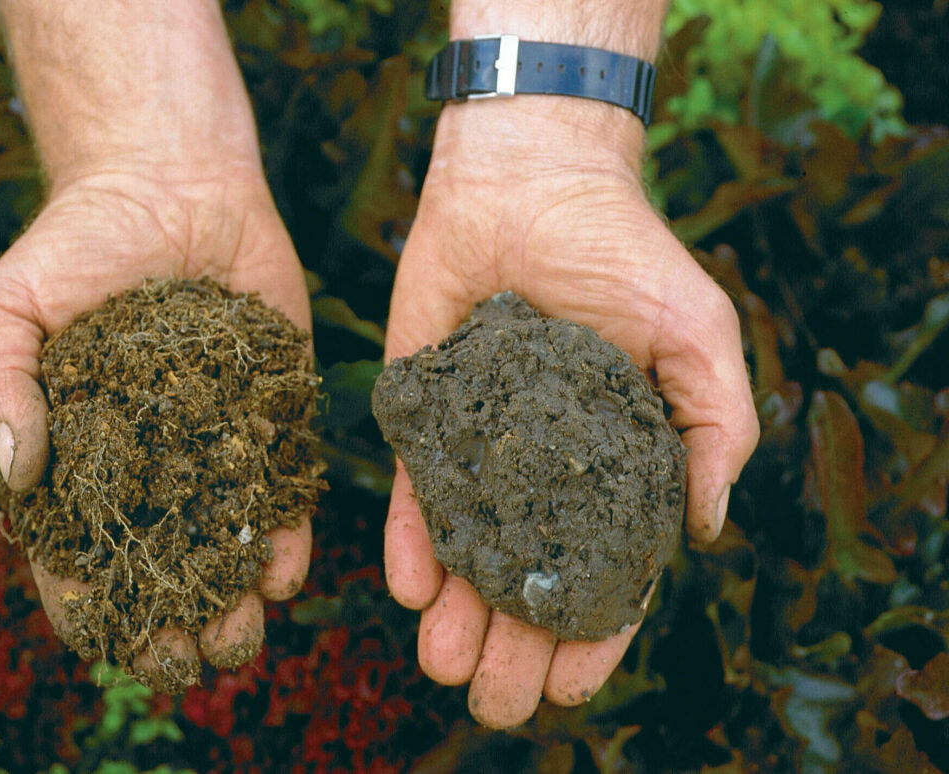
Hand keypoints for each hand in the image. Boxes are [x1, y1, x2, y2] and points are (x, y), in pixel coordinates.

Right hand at [0, 163, 311, 684]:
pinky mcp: (271, 416)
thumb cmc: (74, 247)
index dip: (89, 604)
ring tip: (241, 633)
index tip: (109, 639)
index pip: (77, 554)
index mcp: (78, 459)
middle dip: (173, 623)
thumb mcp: (5, 306)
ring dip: (234, 601)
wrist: (168, 184)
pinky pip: (282, 489)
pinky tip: (285, 568)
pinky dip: (285, 535)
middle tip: (191, 656)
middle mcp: (149, 467)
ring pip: (226, 546)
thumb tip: (15, 471)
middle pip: (161, 567)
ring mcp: (213, 447)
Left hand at [383, 97, 758, 726]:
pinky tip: (411, 589)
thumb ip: (714, 428)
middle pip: (528, 574)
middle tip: (496, 703)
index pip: (606, 566)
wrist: (529, 179)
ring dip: (458, 612)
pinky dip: (411, 538)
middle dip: (515, 643)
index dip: (594, 631)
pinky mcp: (422, 411)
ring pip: (468, 547)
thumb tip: (707, 529)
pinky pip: (413, 487)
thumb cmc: (625, 251)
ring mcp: (478, 442)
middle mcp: (542, 464)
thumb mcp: (696, 334)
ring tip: (446, 667)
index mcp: (614, 461)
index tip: (576, 686)